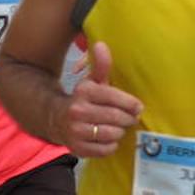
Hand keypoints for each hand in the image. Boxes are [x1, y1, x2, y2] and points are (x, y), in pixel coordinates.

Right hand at [58, 43, 142, 157]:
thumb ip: (101, 65)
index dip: (130, 103)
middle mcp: (77, 110)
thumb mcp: (92, 81)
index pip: (113, 97)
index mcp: (84, 91)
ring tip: (118, 127)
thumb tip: (101, 44)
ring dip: (120, 132)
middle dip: (128, 119)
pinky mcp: (78, 148)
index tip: (137, 107)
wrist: (56, 119)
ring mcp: (76, 131)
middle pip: (116, 117)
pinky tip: (108, 138)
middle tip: (130, 118)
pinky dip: (111, 145)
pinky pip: (105, 149)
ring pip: (112, 134)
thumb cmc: (82, 99)